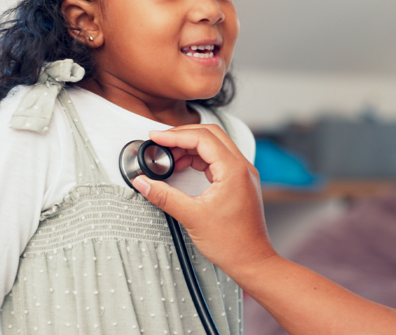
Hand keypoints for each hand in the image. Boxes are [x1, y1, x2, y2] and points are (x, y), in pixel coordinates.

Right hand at [132, 124, 277, 277]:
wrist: (252, 261)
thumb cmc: (232, 243)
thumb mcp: (191, 216)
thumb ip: (164, 196)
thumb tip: (143, 182)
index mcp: (234, 170)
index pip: (202, 138)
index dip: (175, 135)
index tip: (156, 137)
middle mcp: (242, 168)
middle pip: (210, 135)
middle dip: (182, 136)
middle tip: (160, 143)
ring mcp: (242, 174)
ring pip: (214, 146)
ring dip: (190, 148)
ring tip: (169, 159)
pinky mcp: (239, 183)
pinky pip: (217, 160)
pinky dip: (199, 159)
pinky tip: (184, 168)